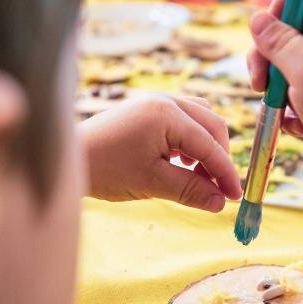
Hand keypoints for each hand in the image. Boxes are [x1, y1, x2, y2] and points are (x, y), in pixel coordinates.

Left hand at [80, 95, 241, 211]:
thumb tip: (220, 203)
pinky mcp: (147, 110)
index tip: (236, 197)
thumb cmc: (105, 169)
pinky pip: (183, 121)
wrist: (67, 158)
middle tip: (221, 190)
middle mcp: (165, 101)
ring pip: (200, 120)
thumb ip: (190, 190)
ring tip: (200, 178)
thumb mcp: (152, 183)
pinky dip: (191, 142)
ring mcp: (156, 102)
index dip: (225, 173)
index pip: (209, 144)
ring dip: (207, 148)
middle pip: (212, 125)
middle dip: (219, 158)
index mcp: (167, 114)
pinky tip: (182, 164)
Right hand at [248, 0, 302, 292]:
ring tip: (280, 110)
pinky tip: (298, 125)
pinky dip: (291, 106)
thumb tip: (257, 19)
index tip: (270, 25)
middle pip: (292, 26)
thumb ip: (278, 41)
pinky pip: (299, 89)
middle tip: (259, 79)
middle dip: (269, 52)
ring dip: (276, 85)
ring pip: (290, 62)